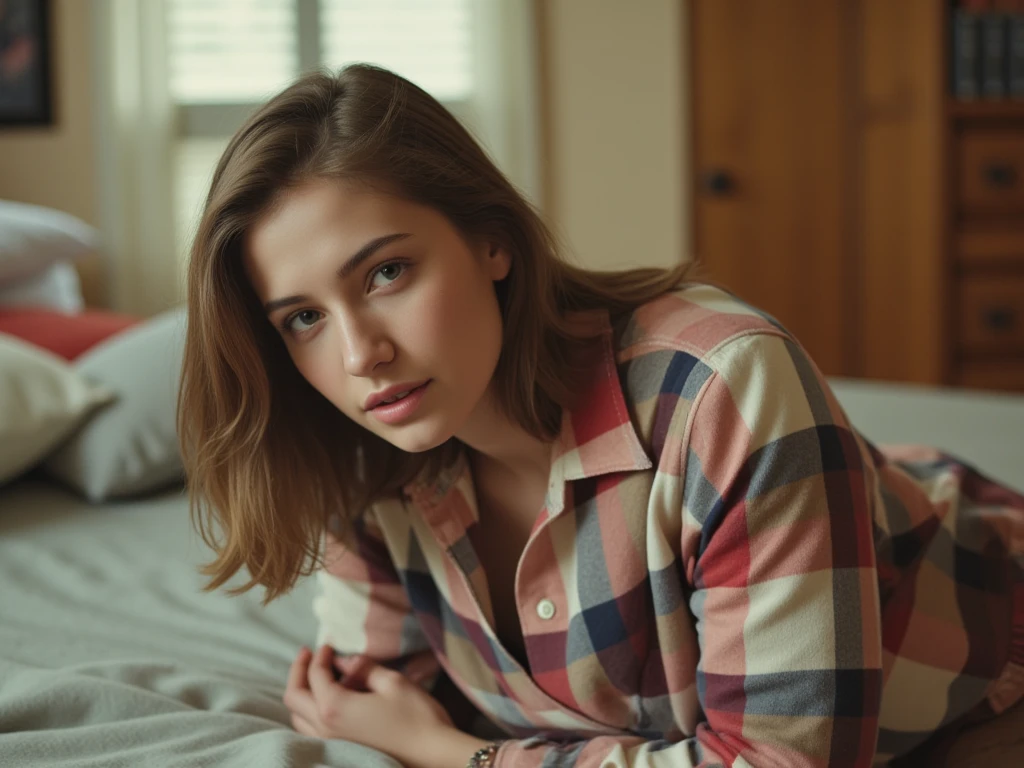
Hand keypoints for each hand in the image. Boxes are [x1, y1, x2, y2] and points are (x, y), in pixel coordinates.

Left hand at [283, 645, 473, 767]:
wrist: (431, 756)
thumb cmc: (416, 717)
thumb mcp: (393, 682)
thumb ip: (364, 668)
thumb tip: (346, 661)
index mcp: (334, 707)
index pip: (314, 675)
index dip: (320, 655)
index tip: (330, 644)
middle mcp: (325, 728)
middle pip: (294, 697)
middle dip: (299, 671)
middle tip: (309, 654)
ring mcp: (331, 744)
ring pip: (298, 717)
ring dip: (303, 694)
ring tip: (317, 678)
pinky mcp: (341, 752)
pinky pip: (311, 732)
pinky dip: (310, 713)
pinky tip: (327, 704)